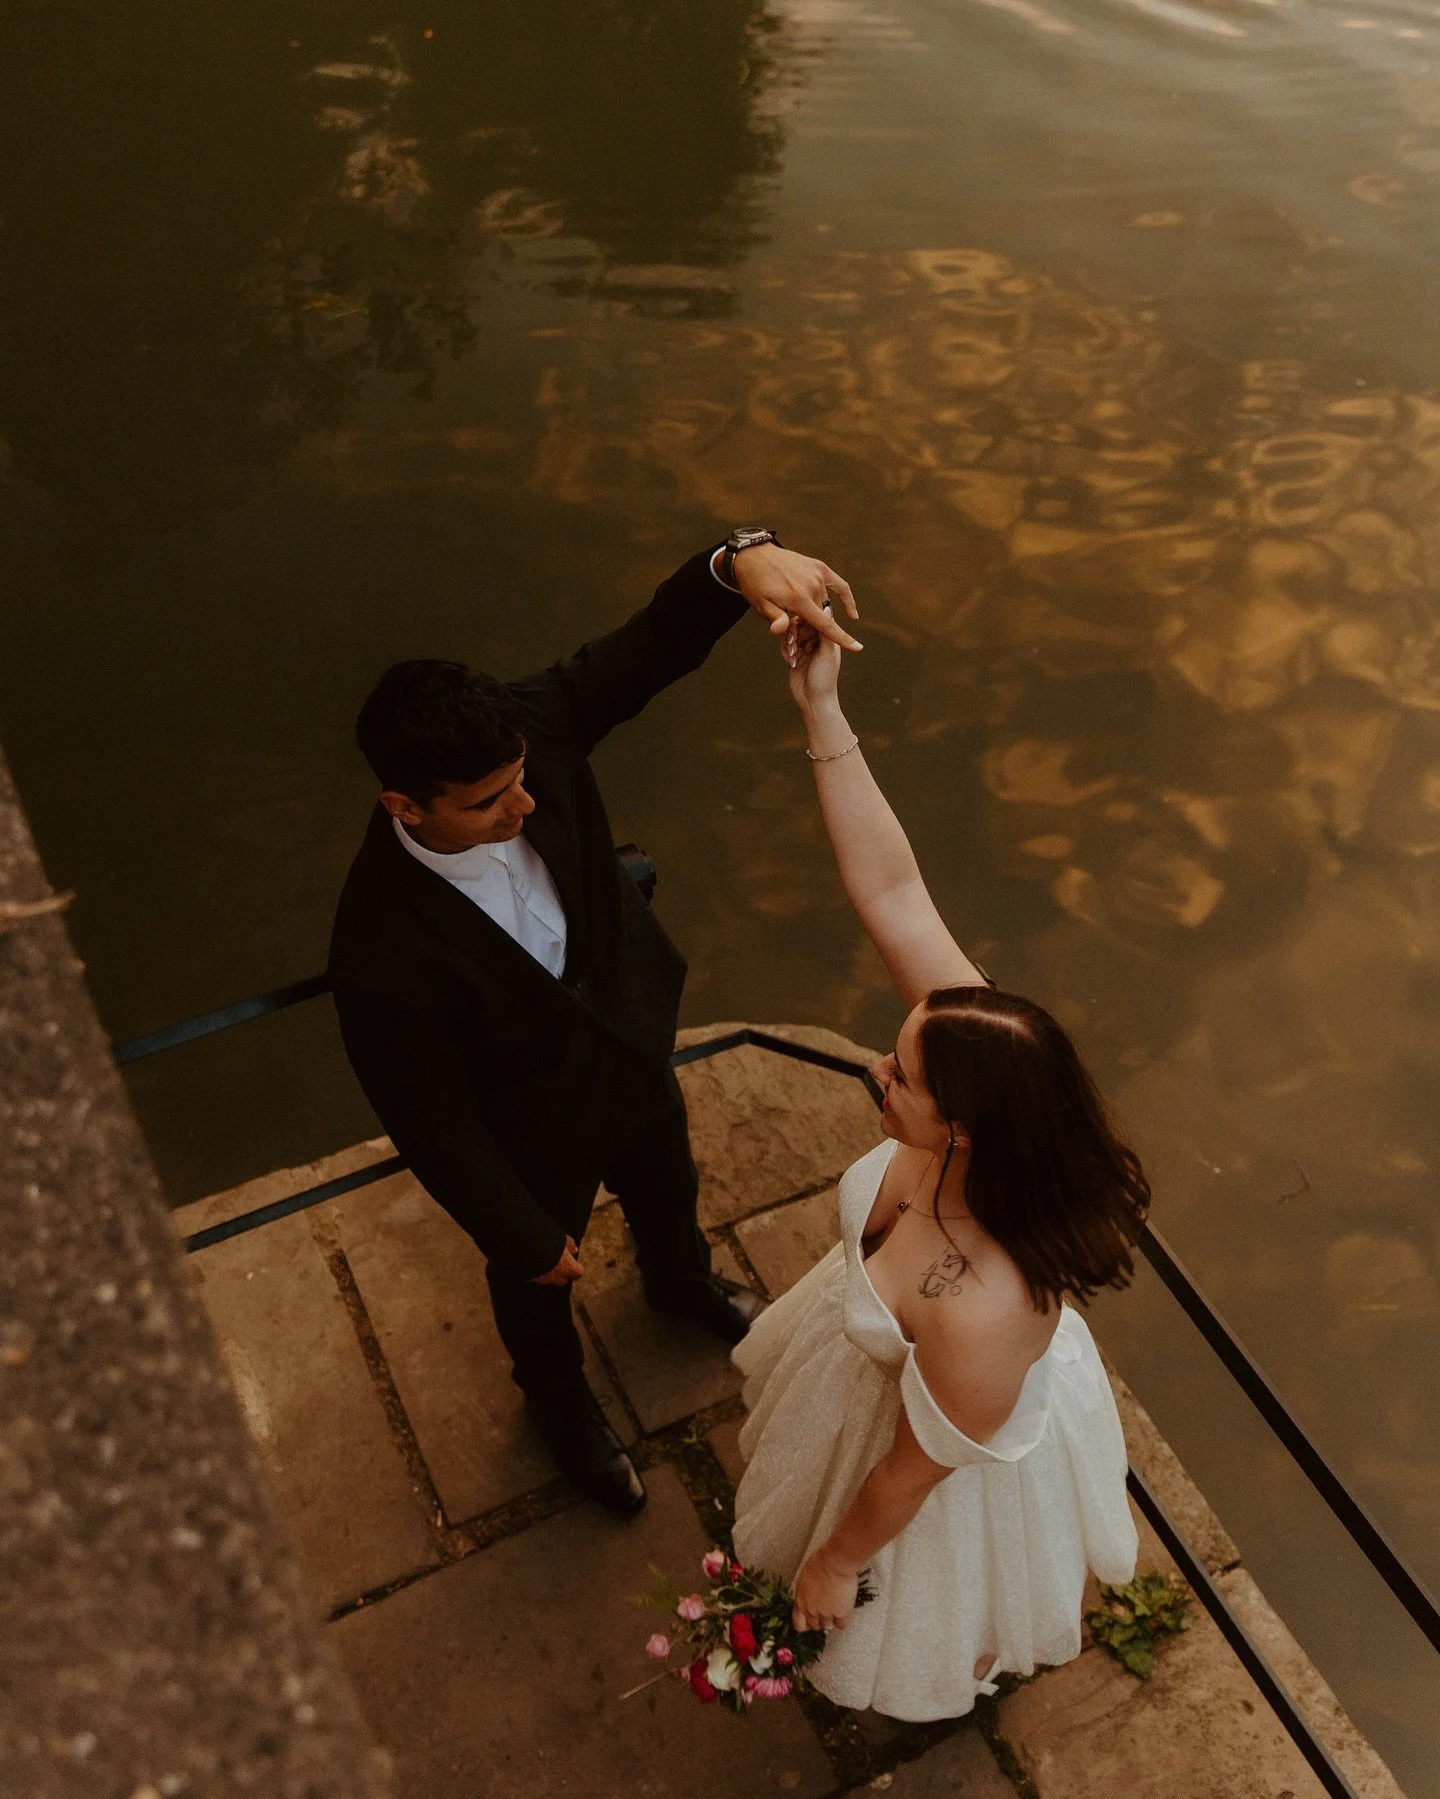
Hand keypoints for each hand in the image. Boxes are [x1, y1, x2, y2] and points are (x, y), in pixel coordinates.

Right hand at [531, 1234, 583, 1285]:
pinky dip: (534, 1271)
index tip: (573, 1262)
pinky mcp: (529, 1279)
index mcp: (567, 1267)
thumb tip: (575, 1249)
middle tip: (558, 1262)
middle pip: (562, 1280)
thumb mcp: (562, 1238)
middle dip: (561, 1274)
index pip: (578, 1273)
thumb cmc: (547, 1242)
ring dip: (546, 1272)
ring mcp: (541, 1279)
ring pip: (547, 1279)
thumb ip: (570, 1244)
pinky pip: (534, 1277)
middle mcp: (555, 1277)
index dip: (575, 1268)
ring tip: (542, 1259)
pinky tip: (531, 1261)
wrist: (525, 1248)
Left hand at [733, 544, 861, 652]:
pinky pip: (839, 584)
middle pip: (823, 616)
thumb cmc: (755, 584)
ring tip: (797, 614)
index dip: (843, 638)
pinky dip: (846, 597)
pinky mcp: (819, 567)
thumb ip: (776, 620)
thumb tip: (781, 632)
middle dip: (812, 627)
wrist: (754, 556)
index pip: (825, 625)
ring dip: (817, 613)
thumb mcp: (761, 605)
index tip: (858, 648)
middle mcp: (812, 586)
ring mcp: (817, 575)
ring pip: (825, 603)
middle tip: (793, 630)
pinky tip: (851, 612)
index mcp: (798, 599)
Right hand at [783, 616, 842, 714]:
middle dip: (794, 633)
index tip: (797, 620)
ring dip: (789, 644)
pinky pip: (786, 648)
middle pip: (801, 625)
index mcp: (828, 638)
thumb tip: (827, 607)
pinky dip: (787, 653)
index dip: (805, 618)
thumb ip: (826, 631)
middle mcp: (817, 641)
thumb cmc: (825, 678)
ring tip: (792, 655)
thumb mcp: (827, 652)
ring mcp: (805, 649)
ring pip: (791, 636)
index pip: (815, 619)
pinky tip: (791, 663)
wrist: (814, 701)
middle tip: (791, 641)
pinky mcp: (795, 657)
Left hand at [791, 1546, 859, 1632]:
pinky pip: (841, 1625)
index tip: (809, 1622)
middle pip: (814, 1626)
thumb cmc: (820, 1562)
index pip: (798, 1623)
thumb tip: (809, 1596)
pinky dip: (843, 1620)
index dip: (805, 1624)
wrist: (834, 1562)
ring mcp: (825, 1613)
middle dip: (820, 1620)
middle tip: (826, 1611)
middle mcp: (811, 1610)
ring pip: (827, 1626)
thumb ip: (805, 1592)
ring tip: (836, 1608)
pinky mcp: (840, 1614)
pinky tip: (844, 1611)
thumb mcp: (805, 1577)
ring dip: (831, 1619)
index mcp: (801, 1600)